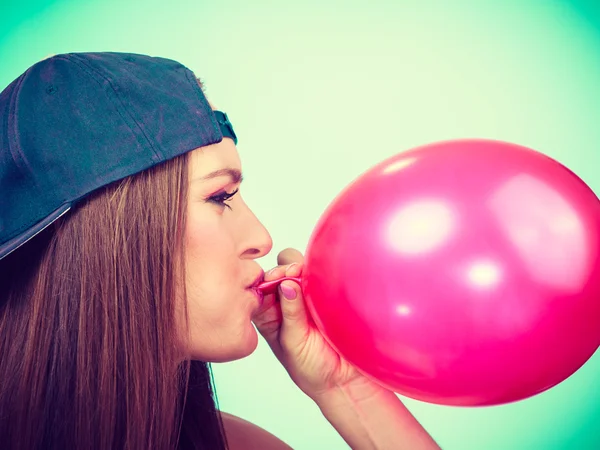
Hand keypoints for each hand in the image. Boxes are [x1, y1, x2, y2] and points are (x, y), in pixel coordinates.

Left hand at [252, 248, 371, 400]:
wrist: (345, 380)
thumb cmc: (312, 369)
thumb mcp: (293, 344)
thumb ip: (290, 315)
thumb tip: (286, 284)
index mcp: (270, 315)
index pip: (262, 288)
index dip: (266, 280)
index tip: (274, 278)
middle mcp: (287, 302)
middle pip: (280, 273)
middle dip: (283, 270)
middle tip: (291, 273)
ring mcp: (309, 296)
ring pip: (302, 270)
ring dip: (302, 269)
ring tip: (306, 275)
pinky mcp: (329, 293)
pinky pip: (324, 276)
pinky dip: (322, 273)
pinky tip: (322, 278)